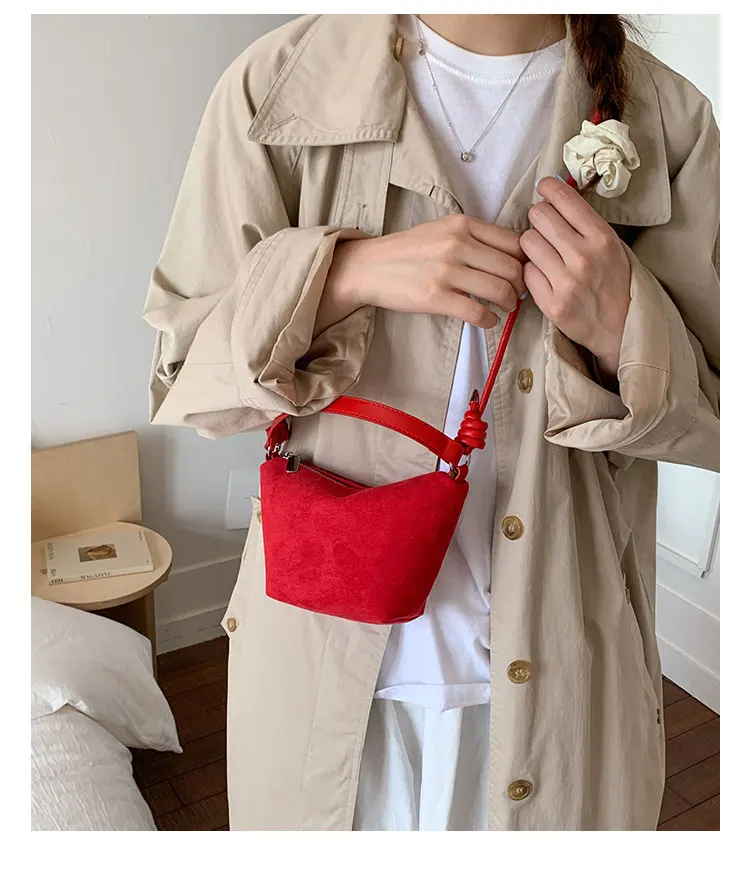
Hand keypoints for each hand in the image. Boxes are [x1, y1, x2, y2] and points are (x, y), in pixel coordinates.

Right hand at [317, 215, 525, 336]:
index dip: (525, 261)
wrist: (369, 267)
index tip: (522, 273)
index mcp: (462, 224)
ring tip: (505, 308)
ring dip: (510, 304)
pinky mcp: (436, 297)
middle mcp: (457, 244)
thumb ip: (474, 238)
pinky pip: (477, 312)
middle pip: (512, 267)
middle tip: (516, 296)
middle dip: (521, 286)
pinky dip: (490, 320)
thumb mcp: (442, 230)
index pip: (513, 242)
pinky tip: (488, 321)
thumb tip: (511, 257)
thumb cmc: (408, 251)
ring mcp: (446, 271)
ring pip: (500, 289)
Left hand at [520, 176, 631, 380]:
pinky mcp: (551, 303)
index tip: (543, 188)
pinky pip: (526, 272)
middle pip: (539, 216)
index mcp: (602, 238)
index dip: (548, 188)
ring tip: (545, 253)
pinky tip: (545, 276)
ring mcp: (566, 282)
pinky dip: (532, 272)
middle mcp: (583, 257)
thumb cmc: (615, 283)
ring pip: (527, 242)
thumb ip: (585, 224)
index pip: (564, 199)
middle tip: (544, 226)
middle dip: (539, 217)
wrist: (619, 328)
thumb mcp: (612, 246)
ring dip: (532, 245)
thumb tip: (555, 195)